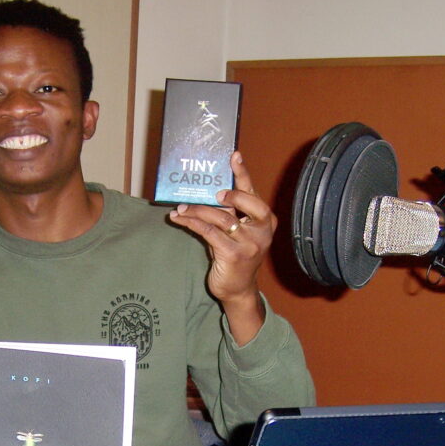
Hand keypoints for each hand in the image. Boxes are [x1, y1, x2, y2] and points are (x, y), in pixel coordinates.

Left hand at [168, 151, 275, 344]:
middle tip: (211, 193)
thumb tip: (205, 193)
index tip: (234, 156)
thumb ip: (230, 214)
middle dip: (228, 194)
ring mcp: (249, 243)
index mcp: (266, 221)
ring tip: (181, 207)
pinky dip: (191, 223)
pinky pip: (208, 232)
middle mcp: (262, 230)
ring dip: (197, 210)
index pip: (254, 193)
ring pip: (221, 217)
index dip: (243, 174)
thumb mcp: (237, 232)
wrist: (238, 289)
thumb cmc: (236, 256)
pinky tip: (179, 218)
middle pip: (246, 202)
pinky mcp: (233, 254)